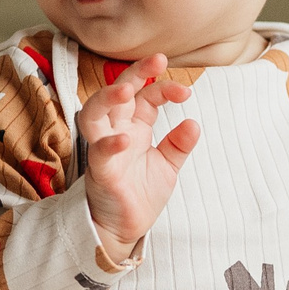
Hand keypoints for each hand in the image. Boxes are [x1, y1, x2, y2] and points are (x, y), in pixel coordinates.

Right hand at [81, 54, 198, 263]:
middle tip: (157, 61)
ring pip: (94, 113)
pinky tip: (125, 139)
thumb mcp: (168, 166)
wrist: (125, 228)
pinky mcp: (101, 171)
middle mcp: (116, 131)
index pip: (146, 96)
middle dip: (135, 74)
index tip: (186, 92)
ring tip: (126, 90)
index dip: (163, 87)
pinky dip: (109, 144)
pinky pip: (100, 153)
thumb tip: (194, 122)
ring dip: (108, 98)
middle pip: (118, 93)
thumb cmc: (141, 193)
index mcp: (134, 125)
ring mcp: (105, 149)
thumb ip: (179, 144)